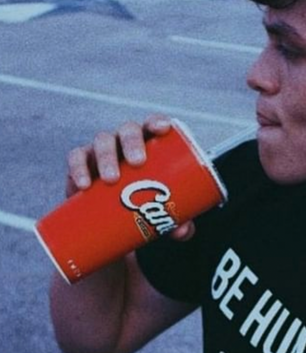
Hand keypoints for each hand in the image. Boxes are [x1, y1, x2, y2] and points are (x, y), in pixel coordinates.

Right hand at [65, 115, 195, 240]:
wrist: (112, 221)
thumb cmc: (146, 207)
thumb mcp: (164, 214)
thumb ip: (178, 222)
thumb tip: (182, 231)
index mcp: (149, 145)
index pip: (153, 125)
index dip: (157, 122)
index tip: (163, 129)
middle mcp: (125, 143)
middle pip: (128, 131)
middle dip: (132, 142)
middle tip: (138, 162)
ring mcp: (102, 151)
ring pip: (102, 142)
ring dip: (107, 156)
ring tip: (112, 179)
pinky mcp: (82, 166)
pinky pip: (76, 158)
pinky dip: (78, 168)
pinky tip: (83, 184)